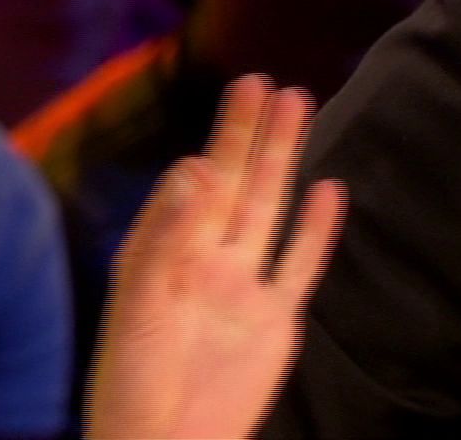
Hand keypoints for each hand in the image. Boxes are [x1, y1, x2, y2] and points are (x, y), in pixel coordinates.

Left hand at [85, 76, 347, 439]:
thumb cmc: (131, 379)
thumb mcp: (139, 302)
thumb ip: (166, 236)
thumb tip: (194, 168)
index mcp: (161, 250)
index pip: (190, 184)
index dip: (213, 143)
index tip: (235, 101)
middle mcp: (202, 259)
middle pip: (233, 182)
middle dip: (248, 133)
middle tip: (262, 81)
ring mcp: (241, 287)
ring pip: (267, 209)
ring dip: (281, 159)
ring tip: (296, 106)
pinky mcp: (274, 320)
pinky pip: (299, 265)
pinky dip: (316, 229)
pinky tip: (329, 188)